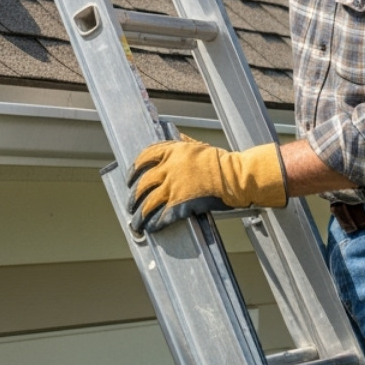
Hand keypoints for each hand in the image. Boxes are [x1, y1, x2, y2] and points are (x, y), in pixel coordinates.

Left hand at [127, 137, 286, 232]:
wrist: (235, 177)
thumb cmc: (221, 163)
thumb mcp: (198, 146)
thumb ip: (184, 142)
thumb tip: (176, 136)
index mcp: (172, 151)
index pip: (144, 158)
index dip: (133, 171)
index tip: (130, 179)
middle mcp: (169, 168)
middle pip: (142, 184)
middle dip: (133, 198)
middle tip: (131, 205)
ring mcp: (173, 187)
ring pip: (148, 204)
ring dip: (140, 216)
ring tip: (137, 224)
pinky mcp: (180, 204)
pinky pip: (161, 216)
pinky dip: (154, 224)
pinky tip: (152, 228)